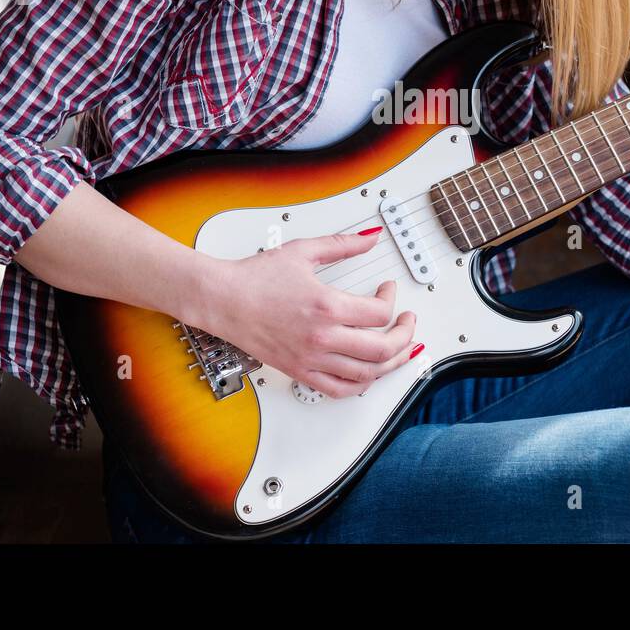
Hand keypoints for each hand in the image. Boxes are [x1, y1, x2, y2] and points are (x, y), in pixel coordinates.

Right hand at [189, 229, 418, 397]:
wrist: (222, 300)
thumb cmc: (255, 278)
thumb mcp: (304, 251)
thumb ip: (343, 244)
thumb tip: (370, 239)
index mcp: (327, 306)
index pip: (380, 313)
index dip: (392, 299)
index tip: (387, 290)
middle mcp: (322, 338)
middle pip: (382, 348)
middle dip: (404, 335)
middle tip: (407, 322)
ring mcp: (312, 359)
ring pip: (367, 374)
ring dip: (391, 363)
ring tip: (398, 349)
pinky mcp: (300, 372)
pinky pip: (340, 390)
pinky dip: (361, 384)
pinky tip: (369, 373)